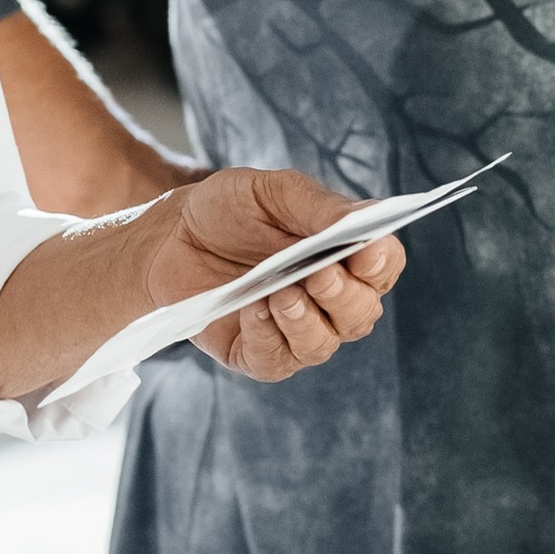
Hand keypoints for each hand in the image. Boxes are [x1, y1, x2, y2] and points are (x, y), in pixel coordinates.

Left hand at [138, 164, 404, 383]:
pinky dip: (267, 338)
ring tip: (280, 294)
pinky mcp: (258, 354)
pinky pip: (276, 361)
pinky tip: (252, 310)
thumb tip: (369, 217)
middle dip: (343, 296)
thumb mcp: (272, 192)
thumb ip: (320, 206)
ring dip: (305, 321)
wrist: (171, 235)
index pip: (384, 266)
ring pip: (323, 344)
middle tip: (318, 275)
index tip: (366, 250)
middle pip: (361, 313)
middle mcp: (329, 300)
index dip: (381, 262)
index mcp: (345, 256)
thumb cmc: (229, 209)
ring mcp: (295, 331)